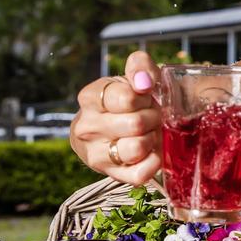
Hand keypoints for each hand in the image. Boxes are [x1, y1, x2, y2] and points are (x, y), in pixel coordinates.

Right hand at [70, 52, 161, 185]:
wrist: (109, 131)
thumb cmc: (124, 101)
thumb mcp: (130, 77)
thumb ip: (140, 66)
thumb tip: (144, 82)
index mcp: (89, 98)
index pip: (126, 98)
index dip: (144, 98)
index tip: (144, 98)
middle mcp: (86, 127)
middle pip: (136, 124)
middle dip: (152, 118)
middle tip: (151, 116)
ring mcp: (96, 154)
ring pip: (137, 148)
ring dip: (152, 139)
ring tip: (149, 133)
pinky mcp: (111, 175)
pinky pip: (140, 173)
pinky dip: (153, 161)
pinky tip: (151, 151)